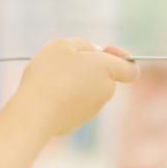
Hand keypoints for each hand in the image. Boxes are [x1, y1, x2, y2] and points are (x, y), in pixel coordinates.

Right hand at [19, 38, 138, 135]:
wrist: (36, 111)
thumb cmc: (49, 74)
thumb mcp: (63, 45)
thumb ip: (83, 44)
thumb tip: (94, 53)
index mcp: (106, 70)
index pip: (130, 69)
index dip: (121, 58)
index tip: (104, 51)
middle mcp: (105, 91)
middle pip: (102, 76)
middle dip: (85, 68)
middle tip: (61, 63)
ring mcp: (91, 110)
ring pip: (85, 90)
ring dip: (71, 83)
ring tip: (48, 79)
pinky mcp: (75, 122)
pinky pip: (71, 104)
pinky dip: (61, 98)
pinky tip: (45, 95)